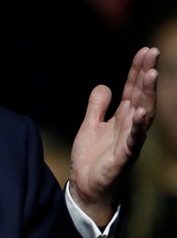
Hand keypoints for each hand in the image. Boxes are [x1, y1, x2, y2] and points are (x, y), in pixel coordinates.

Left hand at [69, 46, 158, 225]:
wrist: (85, 186)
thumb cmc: (92, 157)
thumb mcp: (90, 125)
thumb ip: (98, 106)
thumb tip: (105, 86)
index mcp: (123, 118)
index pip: (133, 89)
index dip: (138, 70)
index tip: (145, 51)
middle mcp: (131, 127)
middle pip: (142, 96)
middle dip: (147, 75)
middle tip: (153, 53)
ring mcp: (130, 141)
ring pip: (143, 114)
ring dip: (148, 94)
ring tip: (151, 74)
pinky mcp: (123, 157)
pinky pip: (134, 140)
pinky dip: (139, 126)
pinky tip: (142, 112)